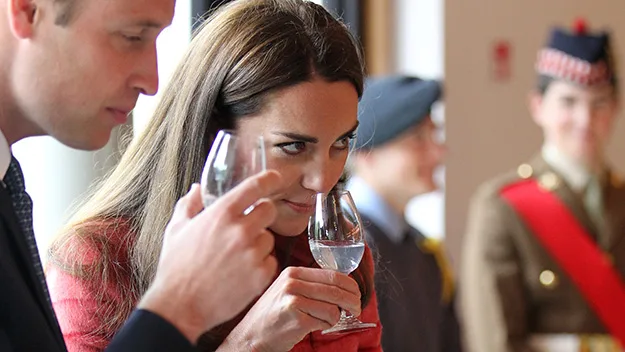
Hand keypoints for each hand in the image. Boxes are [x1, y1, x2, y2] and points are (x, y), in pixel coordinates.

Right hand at [139, 170, 282, 343]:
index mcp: (221, 213)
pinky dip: (260, 265)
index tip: (274, 178)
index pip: (256, 186)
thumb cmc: (176, 267)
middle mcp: (240, 230)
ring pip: (269, 238)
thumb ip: (189, 204)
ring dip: (259, 243)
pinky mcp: (261, 275)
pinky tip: (241, 271)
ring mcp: (252, 253)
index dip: (269, 179)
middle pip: (269, 210)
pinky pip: (270, 261)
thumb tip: (197, 188)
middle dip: (261, 215)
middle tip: (248, 226)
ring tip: (237, 255)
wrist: (179, 306)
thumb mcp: (176, 229)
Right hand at [220, 266, 361, 350]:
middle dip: (352, 301)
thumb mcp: (287, 290)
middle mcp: (292, 283)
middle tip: (356, 309)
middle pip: (336, 289)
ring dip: (335, 317)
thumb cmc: (272, 316)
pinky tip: (316, 326)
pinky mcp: (296, 319)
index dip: (350, 285)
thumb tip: (343, 286)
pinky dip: (325, 326)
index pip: (332, 274)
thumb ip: (310, 284)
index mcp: (293, 273)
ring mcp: (293, 300)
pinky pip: (325, 321)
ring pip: (333, 307)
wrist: (250, 337)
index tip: (356, 293)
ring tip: (325, 321)